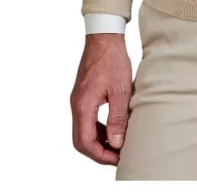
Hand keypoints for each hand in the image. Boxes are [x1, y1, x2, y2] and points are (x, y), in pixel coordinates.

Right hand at [70, 33, 132, 164]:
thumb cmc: (113, 60)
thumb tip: (117, 144)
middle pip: (80, 141)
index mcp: (83, 105)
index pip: (85, 142)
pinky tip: (112, 130)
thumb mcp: (121, 90)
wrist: (104, 37)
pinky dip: (97, 129)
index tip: (118, 158)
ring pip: (82, 131)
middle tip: (118, 156)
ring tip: (117, 146)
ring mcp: (77, 100)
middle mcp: (76, 105)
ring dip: (98, 142)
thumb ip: (118, 118)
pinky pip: (86, 120)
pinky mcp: (82, 95)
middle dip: (98, 152)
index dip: (101, 155)